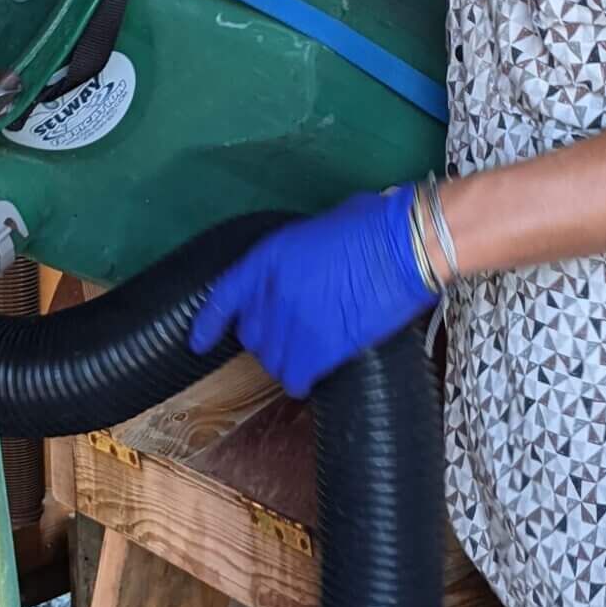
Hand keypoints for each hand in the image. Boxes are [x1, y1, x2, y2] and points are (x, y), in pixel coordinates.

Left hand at [190, 188, 432, 397]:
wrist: (407, 246)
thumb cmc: (374, 224)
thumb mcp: (319, 227)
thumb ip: (298, 256)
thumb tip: (304, 271)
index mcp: (269, 256)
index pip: (225, 296)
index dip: (210, 322)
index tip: (199, 342)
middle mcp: (272, 291)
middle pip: (252, 336)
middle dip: (268, 340)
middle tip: (292, 338)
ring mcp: (294, 322)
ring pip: (272, 361)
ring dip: (286, 362)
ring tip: (307, 357)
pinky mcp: (321, 348)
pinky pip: (296, 378)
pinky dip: (302, 382)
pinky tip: (311, 378)